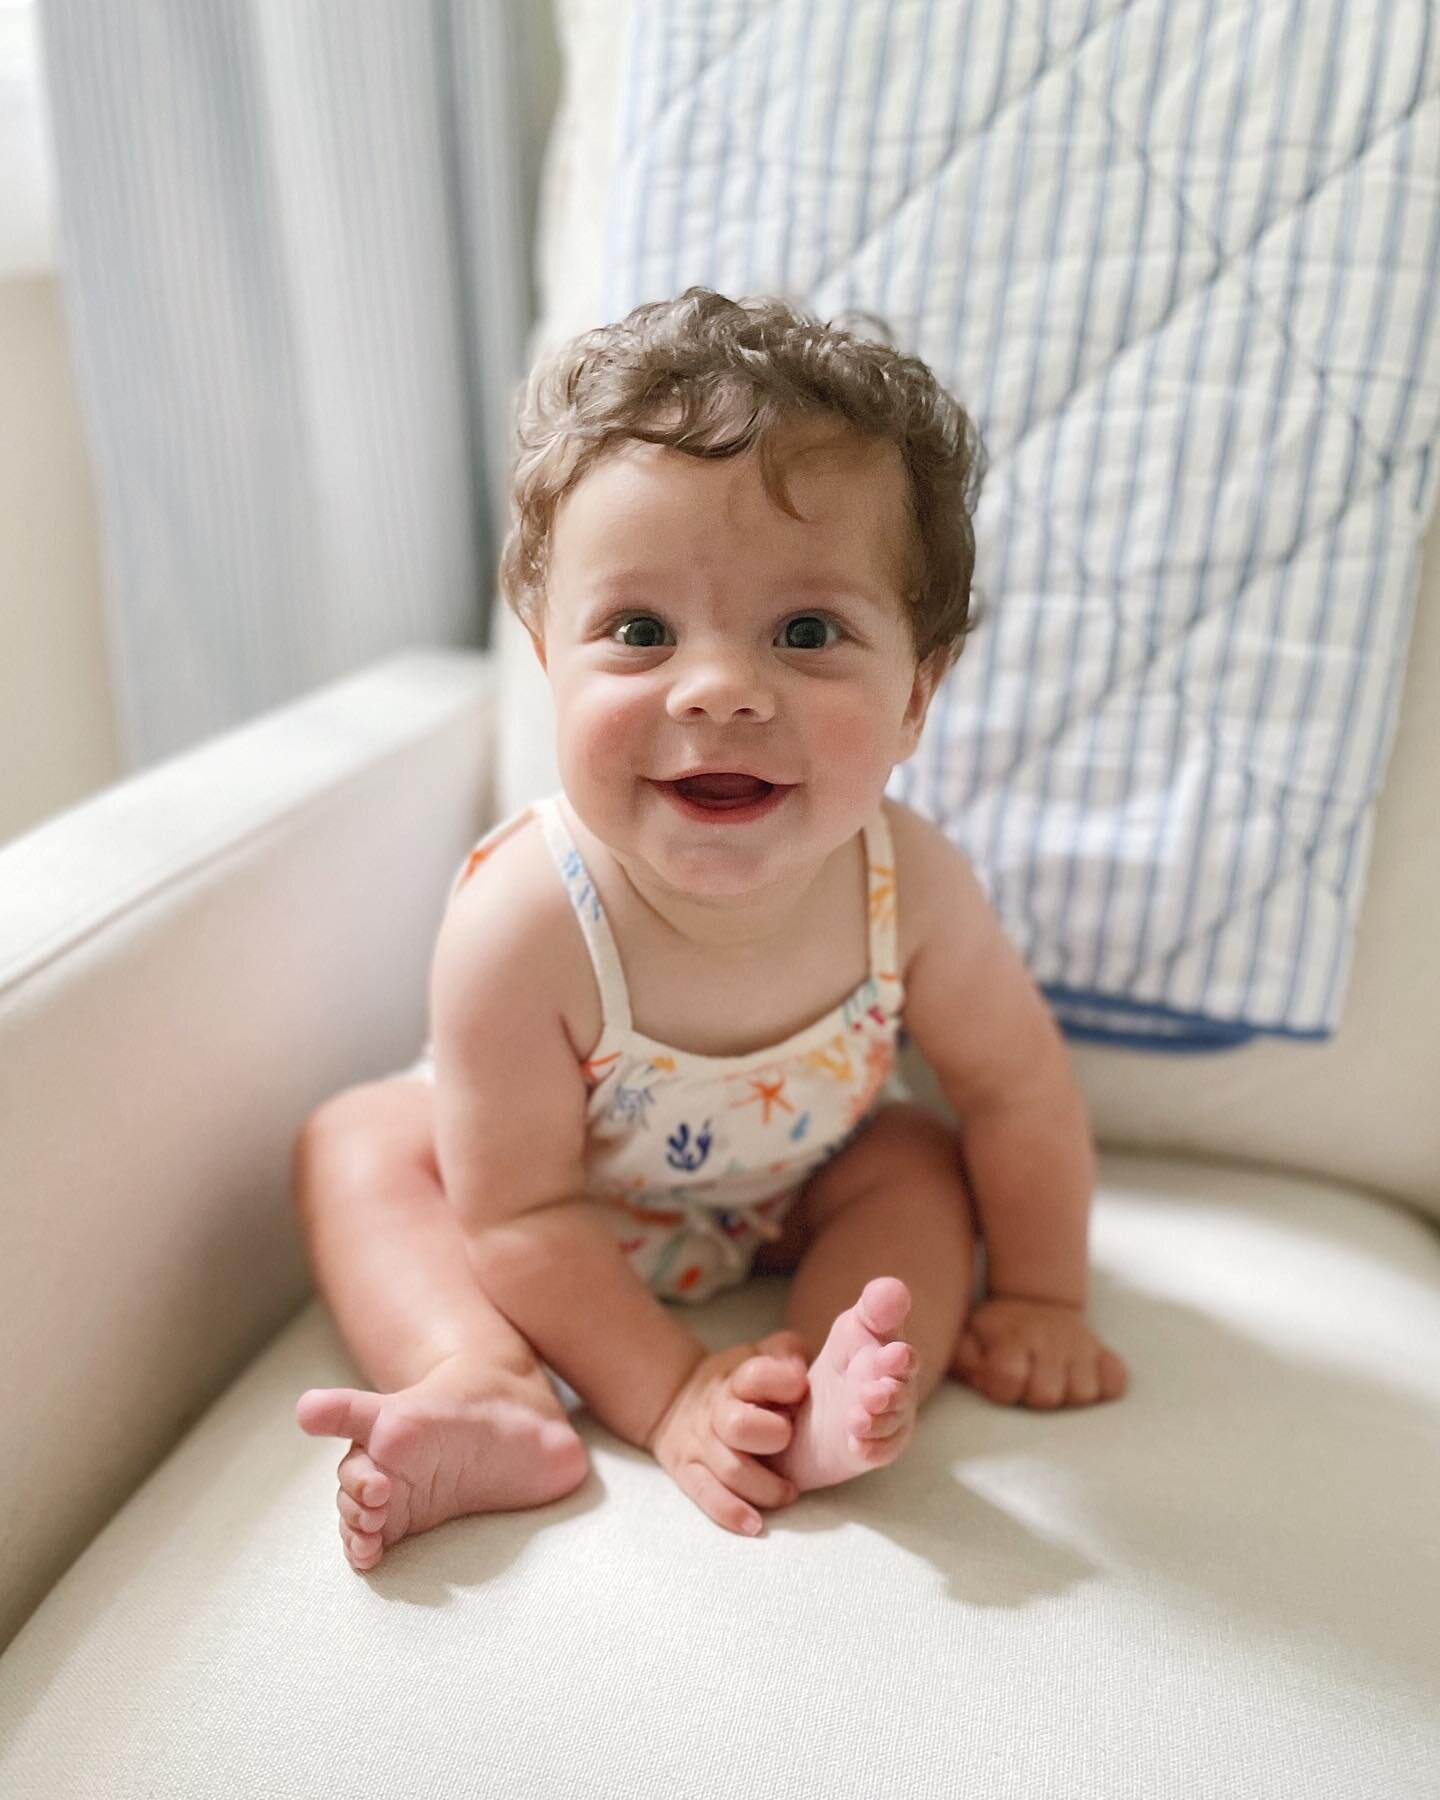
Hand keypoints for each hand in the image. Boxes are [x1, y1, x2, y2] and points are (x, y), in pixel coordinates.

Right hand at [646, 1330, 809, 1534]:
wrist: (677, 1398)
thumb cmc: (740, 1381)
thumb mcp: (759, 1354)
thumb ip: (785, 1353)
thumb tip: (800, 1368)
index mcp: (736, 1377)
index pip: (755, 1375)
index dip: (783, 1382)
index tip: (800, 1388)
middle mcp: (716, 1410)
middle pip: (739, 1425)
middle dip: (772, 1436)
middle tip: (789, 1441)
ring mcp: (701, 1444)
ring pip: (730, 1470)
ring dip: (765, 1486)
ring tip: (789, 1493)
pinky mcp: (688, 1472)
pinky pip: (707, 1495)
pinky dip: (731, 1512)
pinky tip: (754, 1525)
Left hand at [955, 1297, 1127, 1408]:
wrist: (1035, 1303)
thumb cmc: (997, 1333)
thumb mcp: (968, 1337)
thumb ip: (964, 1358)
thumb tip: (980, 1375)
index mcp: (1013, 1337)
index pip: (1007, 1377)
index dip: (1000, 1388)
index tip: (998, 1381)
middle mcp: (1050, 1340)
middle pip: (1047, 1395)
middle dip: (1032, 1397)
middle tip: (1027, 1384)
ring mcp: (1081, 1347)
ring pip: (1084, 1393)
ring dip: (1067, 1395)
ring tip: (1053, 1383)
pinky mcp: (1104, 1354)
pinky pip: (1116, 1382)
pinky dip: (1104, 1386)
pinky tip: (1081, 1379)